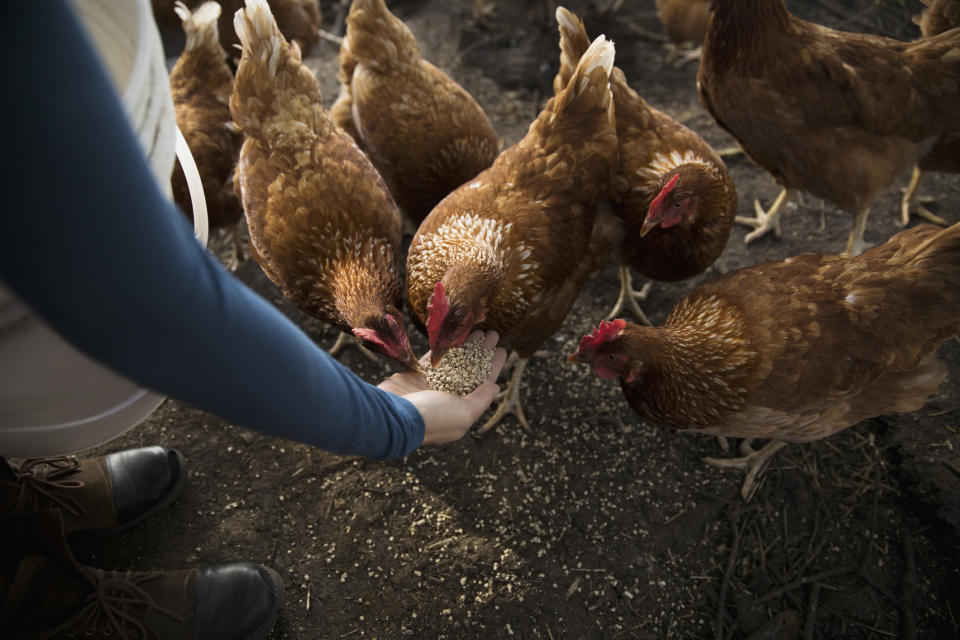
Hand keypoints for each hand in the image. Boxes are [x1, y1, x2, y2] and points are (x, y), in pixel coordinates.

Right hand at [378, 330, 506, 444]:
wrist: (391, 416)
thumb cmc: (431, 417)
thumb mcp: (463, 413)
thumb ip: (480, 400)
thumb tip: (494, 387)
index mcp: (461, 408)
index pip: (483, 384)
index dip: (493, 366)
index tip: (502, 349)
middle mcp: (448, 397)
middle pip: (470, 370)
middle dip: (482, 352)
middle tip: (492, 333)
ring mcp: (431, 385)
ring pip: (454, 361)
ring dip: (466, 346)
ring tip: (478, 329)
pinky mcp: (416, 375)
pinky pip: (434, 358)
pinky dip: (445, 347)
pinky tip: (455, 335)